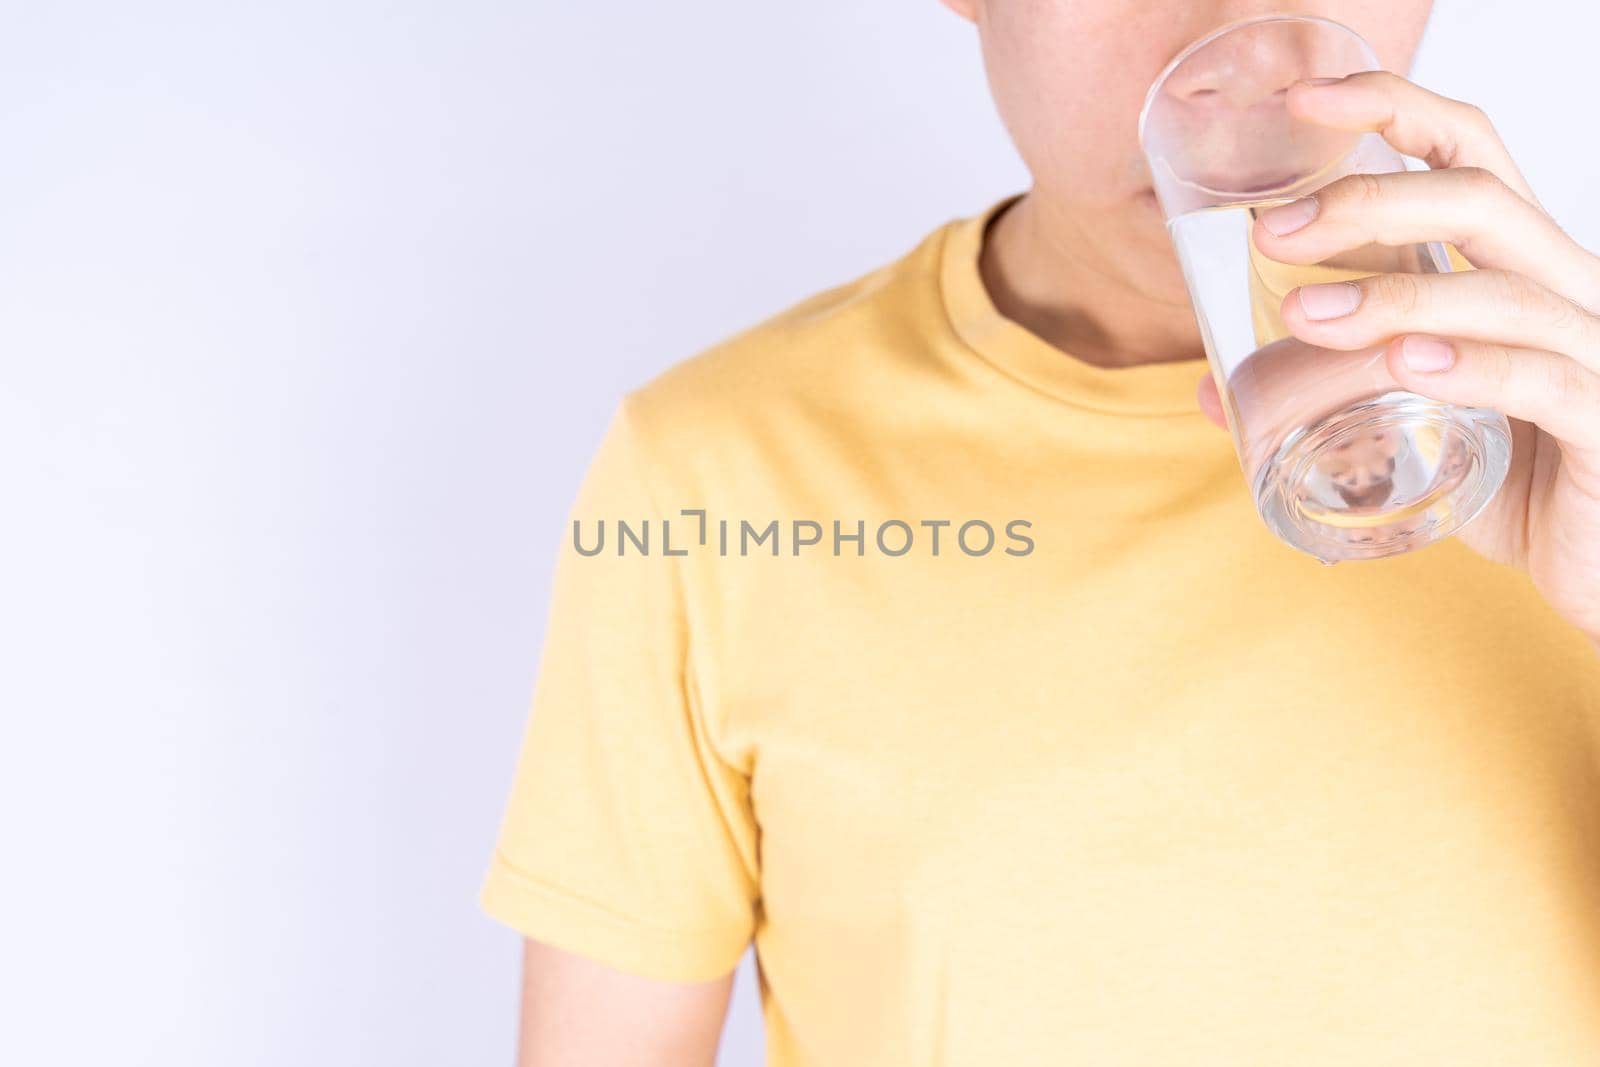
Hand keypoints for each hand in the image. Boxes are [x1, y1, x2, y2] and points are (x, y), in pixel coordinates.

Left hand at [1194, 70, 1599, 646]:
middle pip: (1478, 201)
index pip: (1467, 152)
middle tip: (1270, 235)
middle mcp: (1564, 289)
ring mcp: (1593, 351)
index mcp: (1518, 266)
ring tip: (1302, 314)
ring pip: (1502, 291)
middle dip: (1366, 203)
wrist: (1597, 559)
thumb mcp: (1411, 423)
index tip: (1302, 101)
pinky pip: (1543, 379)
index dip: (1392, 108)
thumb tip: (1213, 387)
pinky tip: (1404, 366)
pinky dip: (1472, 368)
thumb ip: (1326, 394)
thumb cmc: (1512, 475)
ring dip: (1392, 296)